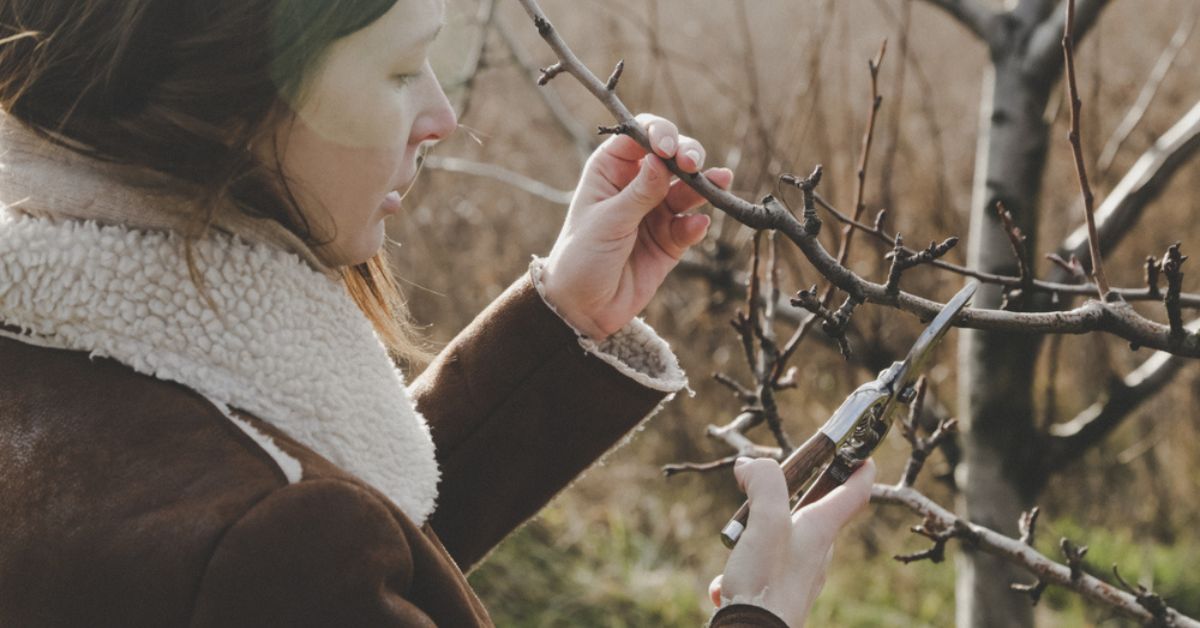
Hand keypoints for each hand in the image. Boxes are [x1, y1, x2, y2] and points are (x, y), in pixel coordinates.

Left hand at [541, 113, 732, 340]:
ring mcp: (655, 212)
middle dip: (687, 155)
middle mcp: (636, 186)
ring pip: (688, 189)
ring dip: (704, 185)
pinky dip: (696, 224)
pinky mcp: (670, 240)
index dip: (658, 134)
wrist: (583, 308)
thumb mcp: (607, 222)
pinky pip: (690, 225)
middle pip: (671, 157)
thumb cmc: (582, 258)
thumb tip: (661, 158)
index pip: (640, 137)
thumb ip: (638, 192)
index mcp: (610, 171)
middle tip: (694, 165)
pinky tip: (696, 226)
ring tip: (719, 182)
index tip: (667, 149)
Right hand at [708, 457, 875, 626]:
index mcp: (821, 529)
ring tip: (738, 540)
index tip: (863, 452)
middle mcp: (816, 552)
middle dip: (794, 494)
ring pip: (783, 540)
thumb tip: (750, 464)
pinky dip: (742, 569)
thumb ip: (764, 483)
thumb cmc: (766, 581)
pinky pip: (761, 569)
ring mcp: (798, 574)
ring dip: (758, 533)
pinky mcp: (779, 592)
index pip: (855, 492)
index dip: (861, 468)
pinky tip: (726, 581)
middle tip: (766, 483)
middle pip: (817, 513)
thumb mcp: (766, 521)